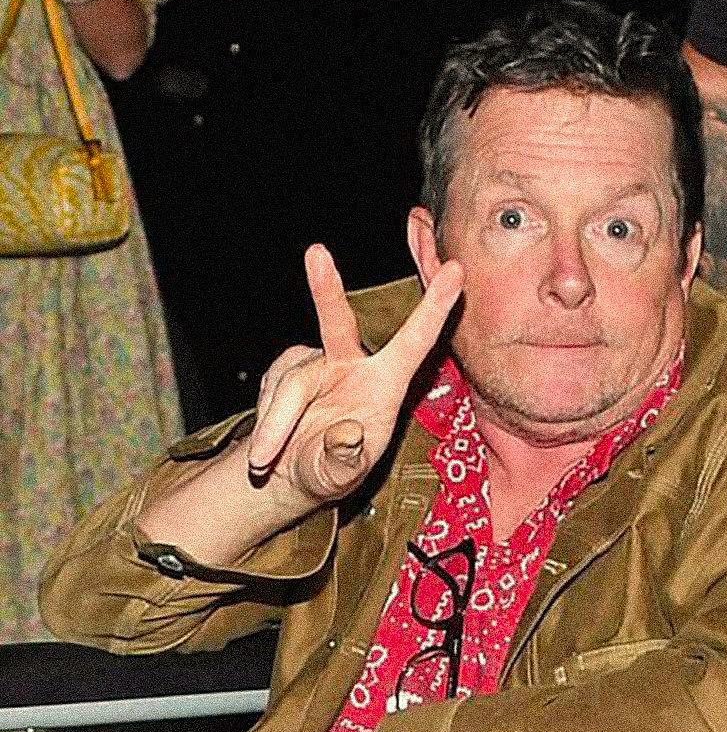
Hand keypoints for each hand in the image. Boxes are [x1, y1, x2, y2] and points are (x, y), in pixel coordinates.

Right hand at [248, 244, 462, 506]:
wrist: (289, 477)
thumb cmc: (331, 471)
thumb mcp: (340, 476)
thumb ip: (344, 459)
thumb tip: (347, 435)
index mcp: (385, 386)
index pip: (415, 342)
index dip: (436, 307)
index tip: (457, 272)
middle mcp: (352, 366)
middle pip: (337, 323)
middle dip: (326, 290)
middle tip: (317, 254)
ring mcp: (317, 363)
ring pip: (291, 382)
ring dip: (275, 424)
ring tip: (264, 460)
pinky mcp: (286, 368)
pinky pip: (271, 390)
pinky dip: (266, 423)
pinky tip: (267, 447)